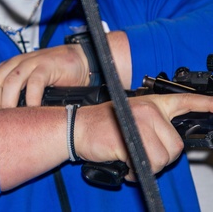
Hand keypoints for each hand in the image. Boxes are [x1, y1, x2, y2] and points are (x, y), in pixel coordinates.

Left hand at [0, 32, 131, 110]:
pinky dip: (31, 98)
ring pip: (10, 82)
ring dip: (8, 103)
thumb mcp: (27, 88)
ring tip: (12, 120)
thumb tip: (1, 125)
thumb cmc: (50, 80)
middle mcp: (12, 64)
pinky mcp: (46, 66)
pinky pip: (34, 82)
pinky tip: (33, 111)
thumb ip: (14, 99)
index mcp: (4, 69)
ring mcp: (29, 63)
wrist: (77, 61)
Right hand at [75, 93, 212, 178]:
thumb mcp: (130, 116)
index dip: (205, 104)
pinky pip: (146, 166)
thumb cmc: (100, 125)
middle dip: (161, 158)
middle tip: (141, 155)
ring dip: (148, 167)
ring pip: (163, 159)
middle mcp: (148, 111)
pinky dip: (135, 172)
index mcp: (150, 104)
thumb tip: (169, 144)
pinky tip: (123, 163)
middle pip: (175, 146)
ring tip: (130, 159)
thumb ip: (153, 125)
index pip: (183, 101)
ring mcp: (139, 124)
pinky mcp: (129, 139)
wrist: (74, 128)